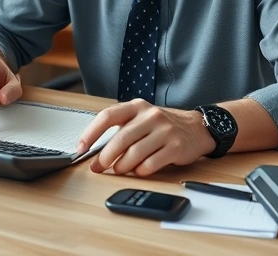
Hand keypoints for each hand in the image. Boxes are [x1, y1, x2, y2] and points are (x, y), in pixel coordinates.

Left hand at [76, 99, 216, 176]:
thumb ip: (121, 129)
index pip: (107, 116)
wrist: (196, 128)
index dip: (91, 133)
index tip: (81, 147)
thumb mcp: (141, 118)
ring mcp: (164, 130)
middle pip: (120, 139)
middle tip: (97, 167)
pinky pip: (151, 163)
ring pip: (135, 153)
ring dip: (122, 166)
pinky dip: (140, 171)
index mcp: (136, 106)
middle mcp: (150, 116)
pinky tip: (138, 171)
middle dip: (105, 157)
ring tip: (118, 170)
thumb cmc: (161, 126)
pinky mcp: (176, 147)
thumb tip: (95, 150)